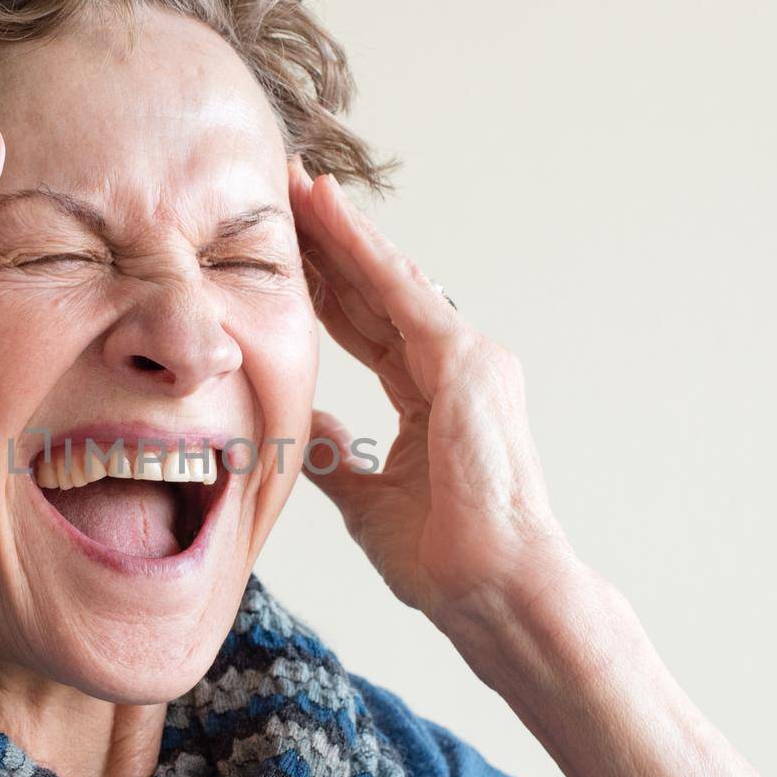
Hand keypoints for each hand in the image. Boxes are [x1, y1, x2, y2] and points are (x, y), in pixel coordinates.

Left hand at [289, 158, 580, 636]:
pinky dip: (364, 253)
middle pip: (377, 294)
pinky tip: (330, 215)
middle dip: (330, 245)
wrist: (491, 590)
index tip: (284, 255)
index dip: (326, 290)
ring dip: (342, 233)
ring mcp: (467, 361)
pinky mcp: (465, 363)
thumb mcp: (366, 499)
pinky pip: (403, 295)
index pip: (368, 329)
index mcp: (434, 399)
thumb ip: (336, 455)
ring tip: (299, 187)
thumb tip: (305, 426)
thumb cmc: (443, 559)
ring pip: (388, 282)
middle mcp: (455, 369)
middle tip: (286, 195)